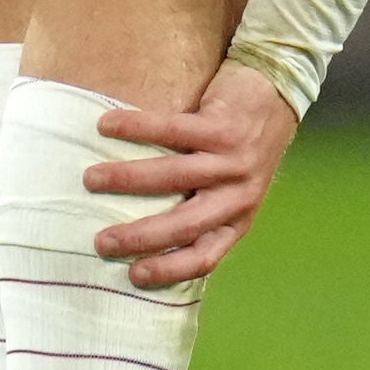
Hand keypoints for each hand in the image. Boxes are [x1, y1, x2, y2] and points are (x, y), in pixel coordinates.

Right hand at [87, 61, 298, 287]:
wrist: (279, 92)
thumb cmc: (244, 147)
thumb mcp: (234, 190)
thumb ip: (203, 210)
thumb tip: (144, 236)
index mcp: (237, 218)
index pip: (205, 256)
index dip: (169, 270)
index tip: (133, 276)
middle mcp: (237, 195)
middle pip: (184, 224)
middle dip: (140, 236)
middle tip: (102, 242)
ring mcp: (233, 161)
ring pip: (172, 175)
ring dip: (126, 178)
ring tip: (91, 179)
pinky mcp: (224, 126)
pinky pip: (171, 129)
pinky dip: (135, 128)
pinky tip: (106, 125)